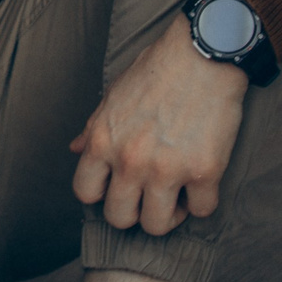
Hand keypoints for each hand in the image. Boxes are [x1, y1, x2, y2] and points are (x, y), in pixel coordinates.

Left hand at [69, 12, 248, 235]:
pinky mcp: (205, 172)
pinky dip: (202, 202)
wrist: (202, 55)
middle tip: (148, 196)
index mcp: (103, 142)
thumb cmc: (156, 71)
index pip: (85, 193)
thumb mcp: (113, 97)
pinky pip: (202, 211)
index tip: (117, 186)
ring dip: (168, 215)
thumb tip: (76, 150)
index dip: (102, 194)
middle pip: (120, 218)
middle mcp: (130, 162)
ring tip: (176, 195)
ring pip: (158, 225)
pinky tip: (201, 184)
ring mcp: (168, 170)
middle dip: (134, 212)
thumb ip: (93, 129)